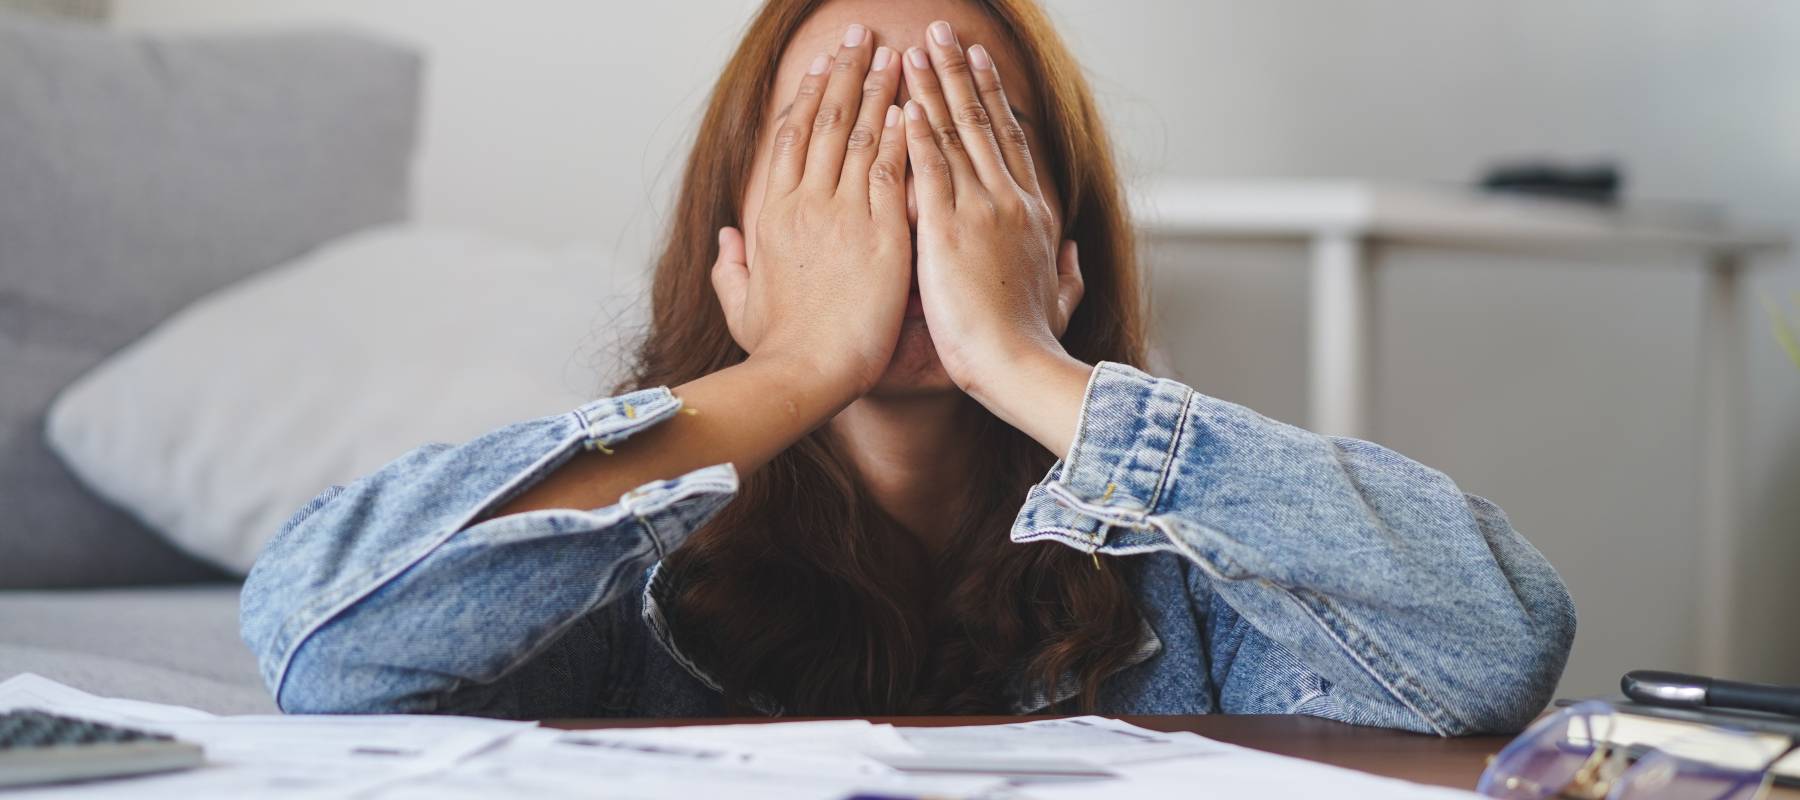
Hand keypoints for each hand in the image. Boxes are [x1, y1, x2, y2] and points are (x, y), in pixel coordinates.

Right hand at [713, 27, 909, 396]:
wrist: (807, 371)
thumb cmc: (778, 348)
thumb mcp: (740, 304)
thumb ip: (731, 266)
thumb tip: (727, 238)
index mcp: (771, 215)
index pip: (790, 139)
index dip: (807, 97)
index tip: (821, 66)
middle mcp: (804, 203)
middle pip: (825, 121)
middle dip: (845, 72)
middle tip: (860, 35)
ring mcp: (842, 213)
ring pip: (860, 134)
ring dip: (877, 88)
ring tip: (893, 52)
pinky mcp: (880, 232)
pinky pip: (890, 170)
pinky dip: (901, 133)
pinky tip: (911, 104)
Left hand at [899, 21, 1084, 401]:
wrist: (1020, 366)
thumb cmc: (1034, 345)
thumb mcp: (1061, 301)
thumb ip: (1067, 273)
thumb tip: (1072, 253)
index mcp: (1033, 216)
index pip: (1008, 143)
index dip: (992, 99)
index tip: (979, 65)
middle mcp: (1009, 201)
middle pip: (981, 122)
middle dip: (960, 73)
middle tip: (944, 32)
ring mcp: (980, 210)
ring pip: (953, 133)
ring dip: (933, 86)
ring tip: (916, 47)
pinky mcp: (947, 229)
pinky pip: (929, 168)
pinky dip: (915, 130)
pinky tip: (902, 100)